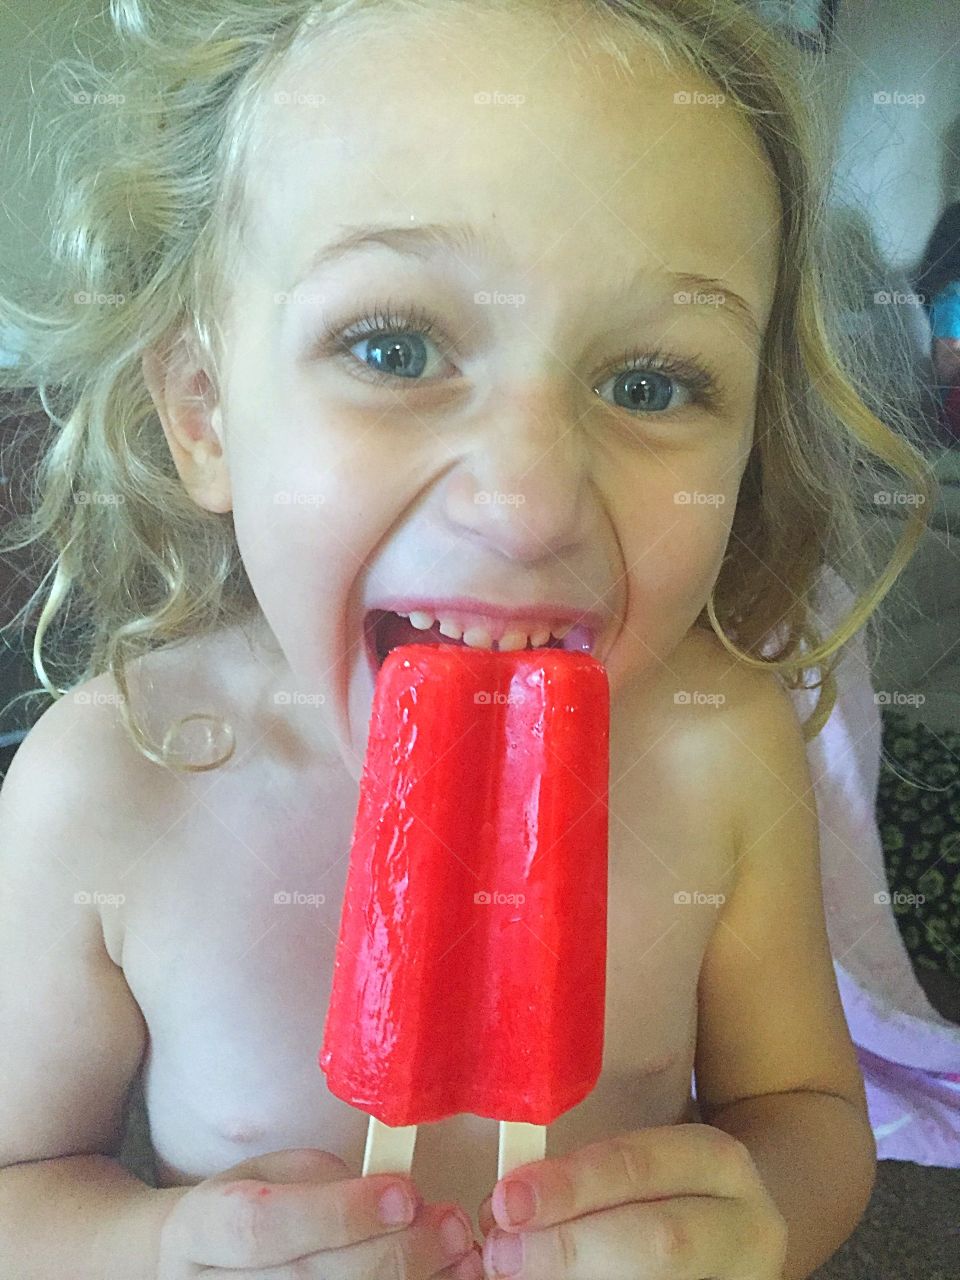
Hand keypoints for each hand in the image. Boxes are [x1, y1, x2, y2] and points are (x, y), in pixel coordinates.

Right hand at [156, 1146, 481, 1278]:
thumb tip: (396, 1198)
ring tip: (459, 1260)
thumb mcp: (269, 1173)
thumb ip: (321, 1182)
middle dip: (391, 1256)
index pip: (262, 1226)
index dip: (337, 1214)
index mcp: (200, 1228)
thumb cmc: (250, 1208)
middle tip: (450, 1226)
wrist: (196, 1269)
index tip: (404, 1193)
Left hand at [476, 1123, 786, 1277]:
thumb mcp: (639, 1166)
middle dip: (569, 1248)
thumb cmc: (663, 1191)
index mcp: (716, 1161)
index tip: (506, 1201)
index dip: (570, 1186)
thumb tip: (503, 1206)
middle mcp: (746, 1223)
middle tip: (503, 1254)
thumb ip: (581, 1178)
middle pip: (658, 1240)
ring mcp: (740, 1278)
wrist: (732, 1229)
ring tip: (519, 1274)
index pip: (639, 1166)